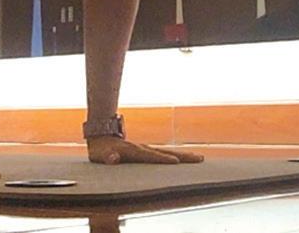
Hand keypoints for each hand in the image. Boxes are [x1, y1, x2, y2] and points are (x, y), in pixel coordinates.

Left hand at [88, 135, 203, 164]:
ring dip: (183, 155)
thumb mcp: (99, 155)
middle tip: (198, 158)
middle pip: (164, 152)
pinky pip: (164, 154)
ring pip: (167, 152)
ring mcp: (145, 148)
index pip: (148, 156)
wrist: (101, 135)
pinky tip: (188, 159)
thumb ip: (107, 157)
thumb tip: (113, 158)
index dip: (161, 159)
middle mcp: (141, 148)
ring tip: (199, 158)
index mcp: (131, 151)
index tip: (175, 161)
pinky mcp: (147, 150)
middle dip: (181, 156)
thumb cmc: (100, 150)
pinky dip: (177, 156)